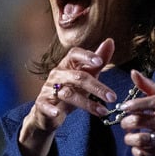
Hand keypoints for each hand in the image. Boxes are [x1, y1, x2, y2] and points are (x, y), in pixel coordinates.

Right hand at [18, 39, 117, 155]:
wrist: (48, 111)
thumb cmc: (70, 89)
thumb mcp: (86, 74)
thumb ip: (98, 61)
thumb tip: (110, 41)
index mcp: (67, 64)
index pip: (75, 54)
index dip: (86, 56)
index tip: (99, 62)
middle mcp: (57, 74)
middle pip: (78, 77)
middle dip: (97, 87)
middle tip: (112, 97)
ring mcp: (48, 88)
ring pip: (68, 94)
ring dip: (87, 104)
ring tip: (103, 111)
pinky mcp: (41, 103)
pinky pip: (45, 105)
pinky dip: (50, 109)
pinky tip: (57, 114)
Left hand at [117, 70, 154, 155]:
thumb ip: (149, 87)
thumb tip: (134, 72)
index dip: (137, 103)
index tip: (124, 107)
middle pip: (146, 121)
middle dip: (128, 122)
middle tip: (125, 123)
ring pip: (144, 140)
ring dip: (130, 139)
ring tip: (129, 137)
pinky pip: (146, 155)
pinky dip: (137, 152)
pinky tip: (137, 147)